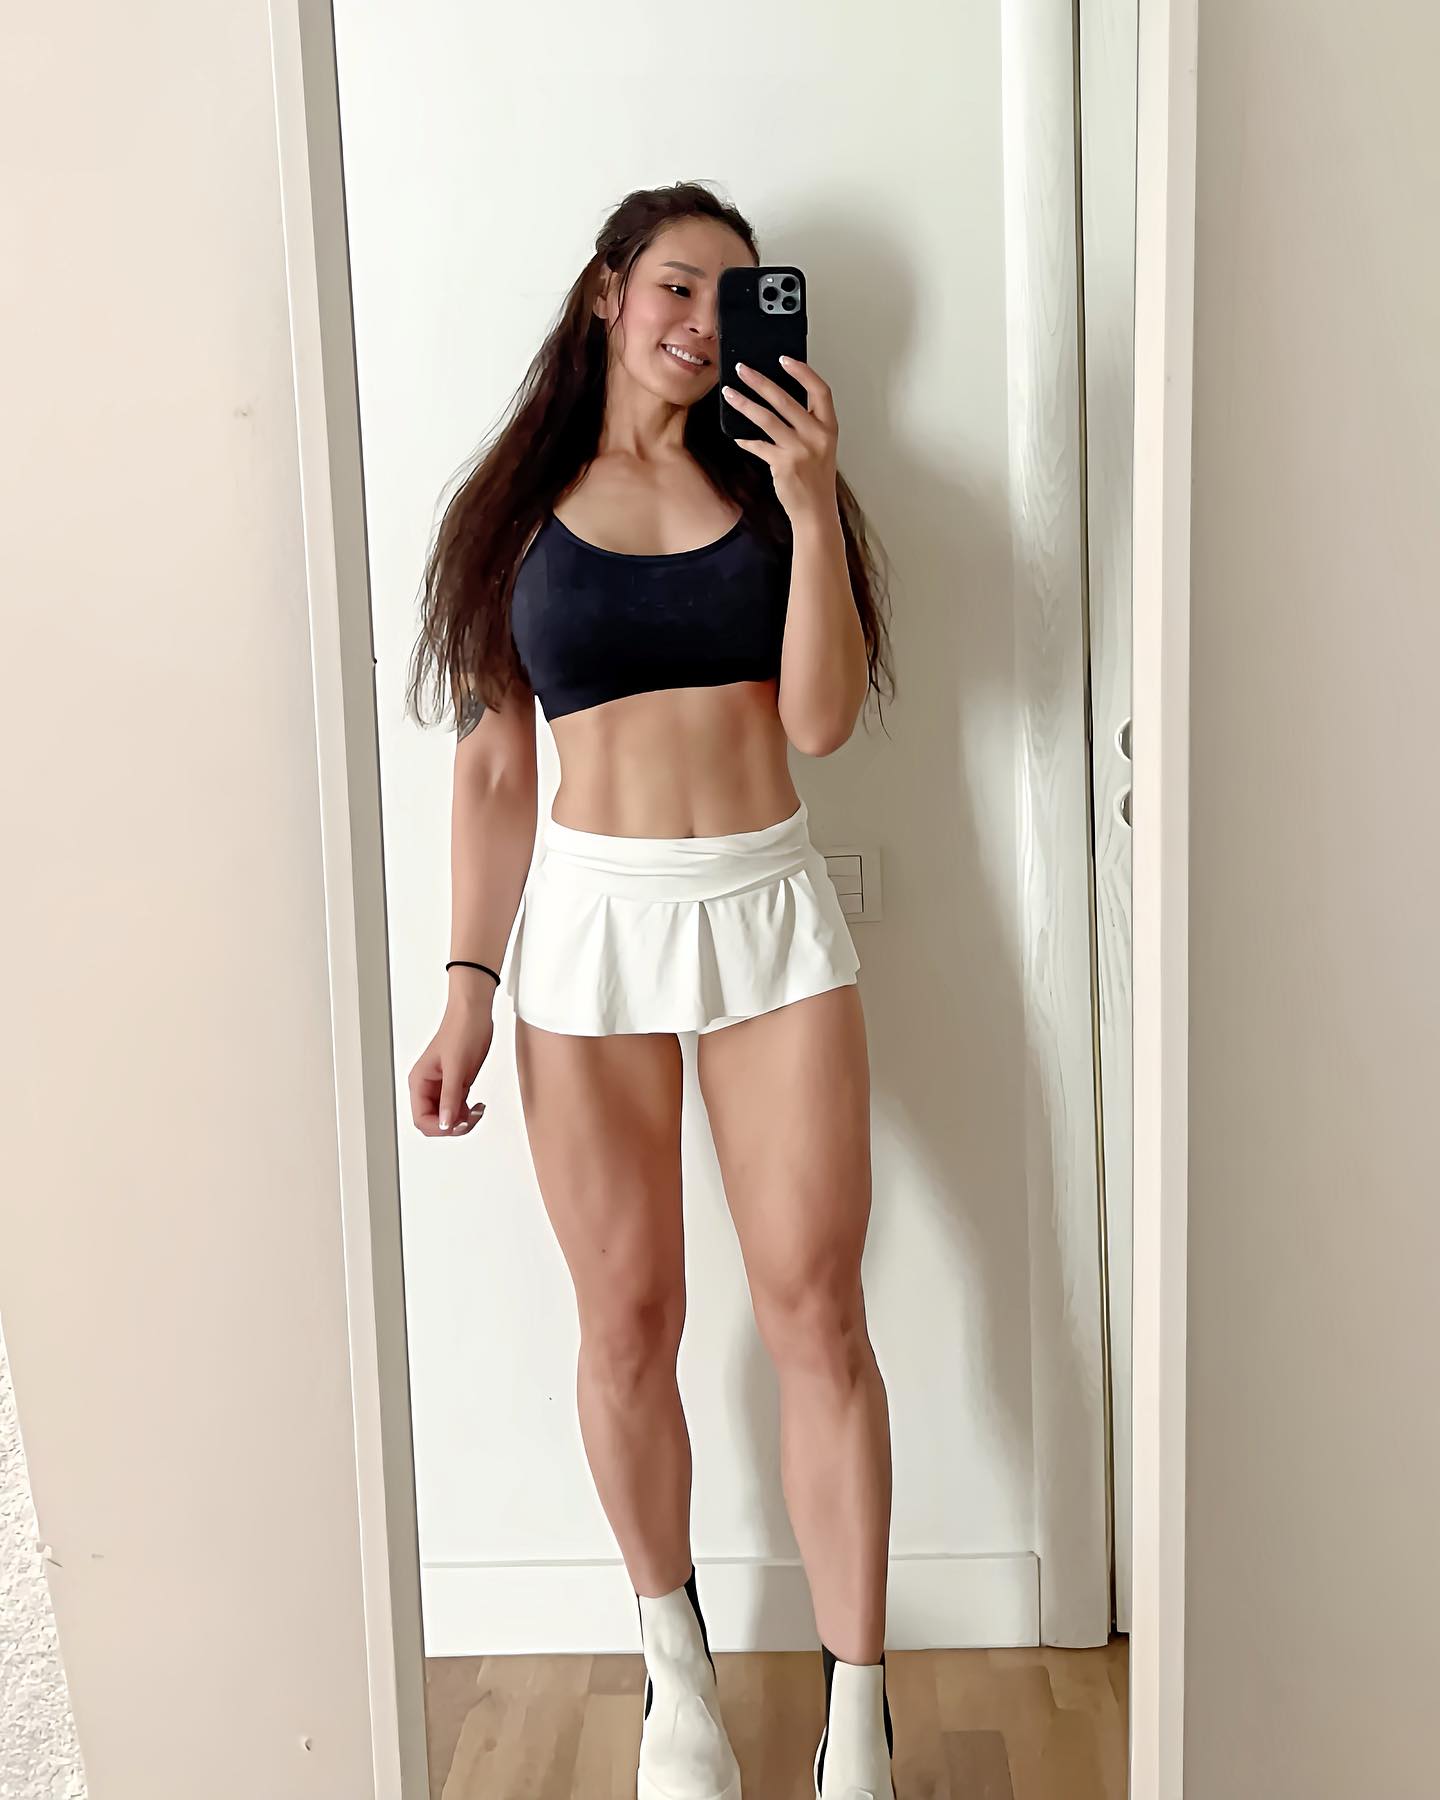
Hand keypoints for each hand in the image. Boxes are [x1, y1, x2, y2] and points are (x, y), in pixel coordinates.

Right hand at [408, 1004, 492, 1137]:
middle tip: (470, 1118)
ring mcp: (442, 1086)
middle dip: (452, 1125)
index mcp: (419, 1081)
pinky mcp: (456, 1084)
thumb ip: (450, 1098)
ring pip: (446, 1117)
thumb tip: (444, 1124)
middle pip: (433, 1121)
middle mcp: (428, 1086)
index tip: (457, 1124)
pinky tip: (478, 1106)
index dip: (439, 1127)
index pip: (421, 1118)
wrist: (475, 1014)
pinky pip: (457, 1108)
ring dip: (463, 1120)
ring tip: (477, 1111)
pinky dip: (468, 1113)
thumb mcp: (456, 1067)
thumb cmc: (462, 1030)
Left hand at [722, 356, 839, 525]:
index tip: (784, 359)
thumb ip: (807, 424)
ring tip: (730, 393)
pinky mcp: (783, 464)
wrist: (816, 511)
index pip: (820, 390)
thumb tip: (778, 400)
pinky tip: (736, 436)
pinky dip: (745, 440)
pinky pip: (758, 445)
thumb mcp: (821, 447)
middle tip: (743, 369)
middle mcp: (817, 436)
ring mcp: (800, 450)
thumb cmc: (816, 478)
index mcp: (829, 428)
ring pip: (766, 419)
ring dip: (744, 404)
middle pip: (786, 399)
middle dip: (760, 381)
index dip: (802, 372)